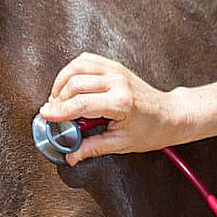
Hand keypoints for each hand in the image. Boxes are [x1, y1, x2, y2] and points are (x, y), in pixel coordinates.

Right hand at [40, 52, 189, 164]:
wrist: (170, 114)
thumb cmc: (151, 129)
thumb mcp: (122, 144)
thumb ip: (93, 147)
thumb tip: (72, 155)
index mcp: (121, 103)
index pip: (81, 103)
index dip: (59, 111)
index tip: (46, 116)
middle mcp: (118, 82)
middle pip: (75, 84)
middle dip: (58, 99)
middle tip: (54, 114)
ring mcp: (116, 71)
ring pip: (77, 67)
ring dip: (62, 82)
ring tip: (59, 99)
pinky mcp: (115, 66)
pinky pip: (86, 60)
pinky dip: (72, 70)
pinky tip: (69, 85)